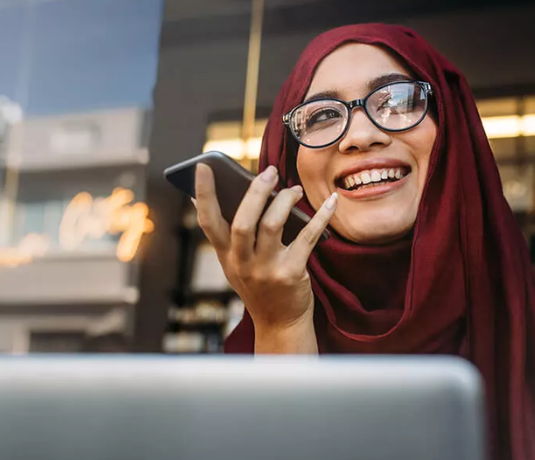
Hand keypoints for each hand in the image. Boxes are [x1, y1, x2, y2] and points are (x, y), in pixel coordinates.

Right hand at [193, 163, 336, 340]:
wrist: (280, 324)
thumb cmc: (260, 286)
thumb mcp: (237, 265)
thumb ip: (232, 237)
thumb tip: (236, 193)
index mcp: (225, 256)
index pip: (207, 222)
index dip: (203, 193)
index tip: (203, 166)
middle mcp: (242, 263)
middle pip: (243, 221)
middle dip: (255, 192)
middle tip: (269, 171)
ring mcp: (266, 270)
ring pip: (272, 225)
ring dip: (285, 200)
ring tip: (293, 189)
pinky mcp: (292, 274)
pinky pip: (307, 237)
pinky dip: (321, 216)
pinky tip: (331, 201)